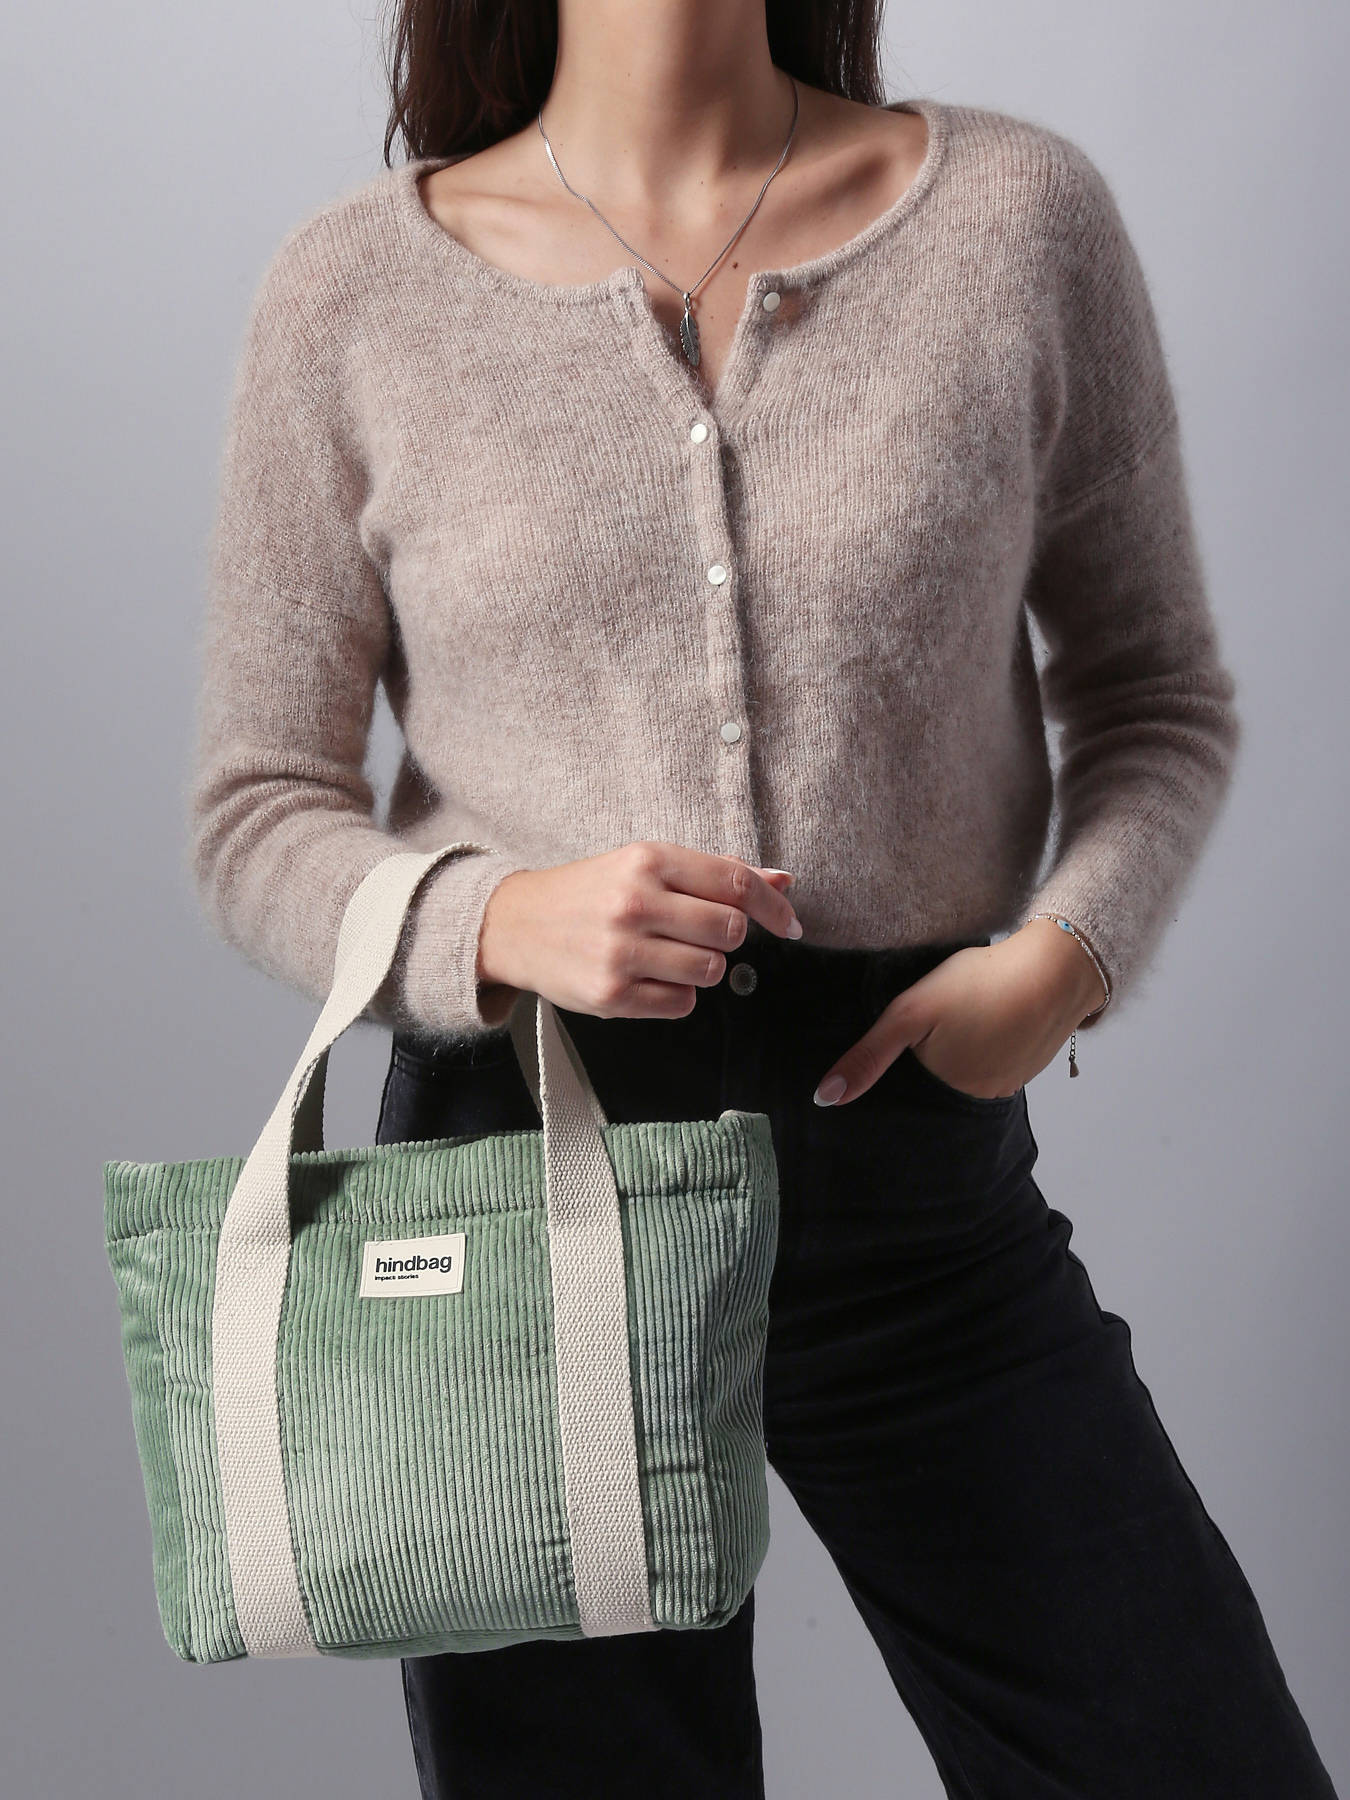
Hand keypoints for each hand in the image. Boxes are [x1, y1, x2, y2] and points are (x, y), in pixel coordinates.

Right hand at [475, 840, 799, 1023]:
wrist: (515, 924)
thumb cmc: (591, 892)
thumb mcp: (646, 865)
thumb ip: (714, 874)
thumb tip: (783, 881)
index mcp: (648, 860)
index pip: (736, 883)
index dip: (775, 905)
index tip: (789, 923)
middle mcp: (635, 902)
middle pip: (730, 930)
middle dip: (727, 937)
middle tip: (700, 934)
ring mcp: (622, 952)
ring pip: (711, 970)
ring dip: (704, 967)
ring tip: (669, 955)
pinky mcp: (612, 995)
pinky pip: (683, 1004)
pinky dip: (677, 994)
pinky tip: (649, 977)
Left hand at [812, 918, 1107, 1105]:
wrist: (1056, 969)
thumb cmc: (979, 985)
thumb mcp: (911, 1012)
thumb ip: (869, 1055)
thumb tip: (825, 1099)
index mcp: (946, 1092)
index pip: (906, 1090)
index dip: (898, 1066)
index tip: (901, 1039)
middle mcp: (977, 1100)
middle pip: (936, 1084)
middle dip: (927, 1062)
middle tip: (935, 1022)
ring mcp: (1007, 1085)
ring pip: (965, 1074)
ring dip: (958, 1054)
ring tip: (959, 1020)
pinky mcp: (1027, 1066)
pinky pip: (993, 1064)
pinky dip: (985, 1047)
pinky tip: (985, 1021)